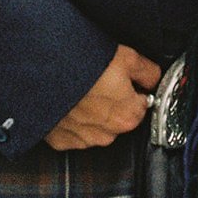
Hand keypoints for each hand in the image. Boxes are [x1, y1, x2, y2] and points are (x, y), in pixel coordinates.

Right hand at [44, 44, 160, 149]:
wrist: (43, 72)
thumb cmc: (84, 63)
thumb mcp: (126, 56)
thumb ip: (147, 72)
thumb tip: (154, 78)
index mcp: (128, 115)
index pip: (141, 104)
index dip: (132, 87)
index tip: (122, 77)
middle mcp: (107, 135)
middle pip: (118, 116)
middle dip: (111, 99)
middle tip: (98, 78)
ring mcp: (82, 140)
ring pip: (95, 125)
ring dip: (91, 110)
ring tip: (80, 87)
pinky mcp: (60, 141)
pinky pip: (72, 130)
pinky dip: (71, 117)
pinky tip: (67, 98)